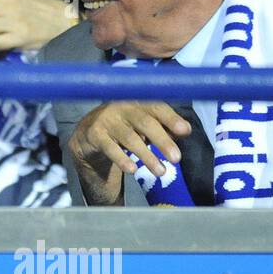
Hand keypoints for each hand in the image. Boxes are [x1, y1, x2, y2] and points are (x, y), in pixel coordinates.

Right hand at [68, 101, 191, 204]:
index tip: (185, 131)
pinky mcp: (94, 134)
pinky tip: (132, 170)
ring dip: (146, 155)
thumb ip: (164, 127)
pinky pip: (110, 148)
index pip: (157, 107)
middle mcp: (121, 107)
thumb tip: (185, 130)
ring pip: (129, 138)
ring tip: (161, 172)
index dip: (171, 118)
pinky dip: (121, 159)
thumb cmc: (123, 128)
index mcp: (137, 102)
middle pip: (145, 122)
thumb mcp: (144, 126)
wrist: (87, 135)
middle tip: (177, 158)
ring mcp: (106, 119)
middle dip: (162, 140)